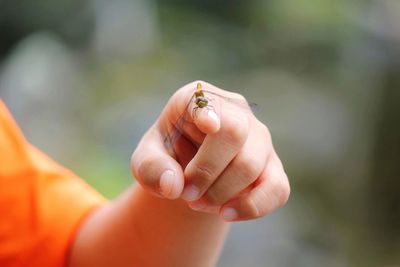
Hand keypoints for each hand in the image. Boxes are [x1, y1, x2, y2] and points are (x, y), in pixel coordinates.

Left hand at [131, 81, 289, 220]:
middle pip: (234, 133)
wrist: (190, 174)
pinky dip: (252, 207)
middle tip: (187, 194)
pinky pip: (276, 189)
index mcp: (200, 100)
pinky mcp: (273, 167)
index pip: (209, 100)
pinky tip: (227, 213)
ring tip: (198, 203)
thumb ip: (151, 168)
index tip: (208, 125)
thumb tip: (173, 185)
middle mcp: (236, 113)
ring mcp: (259, 140)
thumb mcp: (146, 161)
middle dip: (207, 171)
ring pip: (251, 165)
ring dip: (221, 193)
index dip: (210, 111)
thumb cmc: (168, 158)